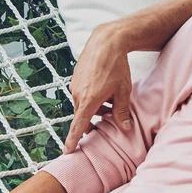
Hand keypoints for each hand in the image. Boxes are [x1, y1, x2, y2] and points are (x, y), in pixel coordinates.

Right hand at [65, 20, 135, 152]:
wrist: (106, 41)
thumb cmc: (117, 66)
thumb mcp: (124, 90)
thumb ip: (122, 111)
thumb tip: (124, 128)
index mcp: (89, 100)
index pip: (78, 125)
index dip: (73, 139)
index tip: (67, 151)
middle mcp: (77, 94)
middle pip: (83, 115)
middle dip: (94, 119)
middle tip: (107, 120)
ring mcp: (74, 85)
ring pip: (83, 104)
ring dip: (94, 107)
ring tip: (110, 101)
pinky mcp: (75, 77)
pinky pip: (81, 93)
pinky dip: (91, 96)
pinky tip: (104, 89)